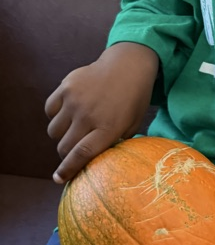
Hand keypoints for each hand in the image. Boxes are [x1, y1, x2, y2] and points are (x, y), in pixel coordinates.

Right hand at [45, 42, 158, 182]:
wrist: (128, 65)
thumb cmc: (133, 99)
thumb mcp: (132, 125)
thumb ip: (115, 143)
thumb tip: (97, 163)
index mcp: (109, 127)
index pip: (82, 154)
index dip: (68, 169)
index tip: (58, 179)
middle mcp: (89, 115)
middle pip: (64, 146)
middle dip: (66, 154)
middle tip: (74, 150)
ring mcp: (75, 100)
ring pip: (54, 131)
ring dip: (61, 135)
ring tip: (74, 129)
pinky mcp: (66, 87)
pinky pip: (50, 110)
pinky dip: (55, 115)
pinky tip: (68, 113)